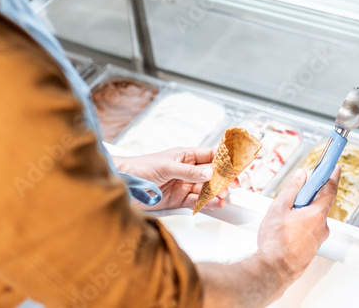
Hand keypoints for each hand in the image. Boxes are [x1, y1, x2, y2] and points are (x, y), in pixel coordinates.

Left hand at [114, 147, 228, 210]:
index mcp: (185, 156)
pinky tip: (214, 203)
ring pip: (205, 189)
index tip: (236, 165)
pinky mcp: (177, 200)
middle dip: (223, 179)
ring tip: (224, 196)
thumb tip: (209, 172)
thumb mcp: (166, 166)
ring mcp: (182, 185)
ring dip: (215, 192)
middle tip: (232, 185)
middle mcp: (186, 170)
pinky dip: (206, 203)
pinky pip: (196, 201)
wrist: (123, 184)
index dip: (224, 160)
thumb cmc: (140, 168)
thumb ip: (189, 171)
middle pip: (211, 174)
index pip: (210, 156)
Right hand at [255, 166, 338, 282]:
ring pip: (312, 217)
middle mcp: (322, 226)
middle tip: (295, 193)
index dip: (332, 175)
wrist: (274, 270)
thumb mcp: (280, 207)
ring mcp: (318, 238)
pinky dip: (300, 224)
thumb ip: (292, 188)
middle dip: (309, 196)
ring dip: (302, 212)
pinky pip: (309, 229)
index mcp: (317, 213)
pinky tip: (286, 229)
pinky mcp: (311, 247)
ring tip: (283, 217)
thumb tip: (301, 176)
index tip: (334, 167)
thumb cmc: (276, 242)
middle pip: (320, 203)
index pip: (330, 189)